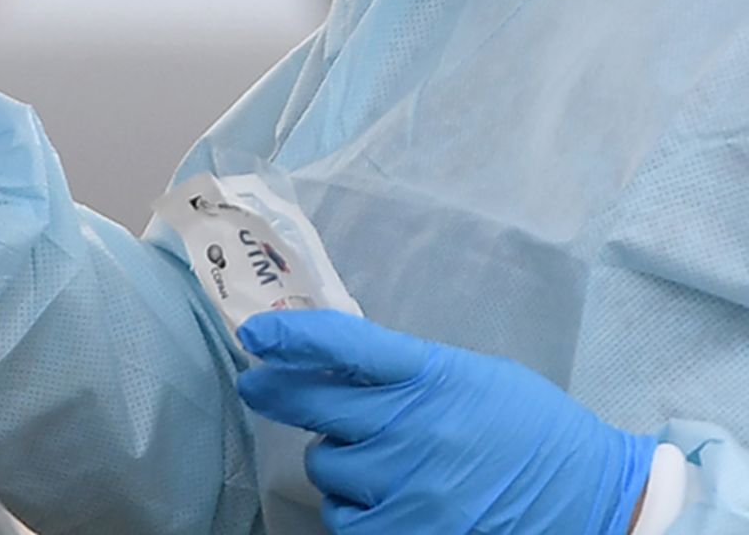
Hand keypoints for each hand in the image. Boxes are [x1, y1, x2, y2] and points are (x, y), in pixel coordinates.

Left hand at [238, 311, 654, 534]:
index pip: (343, 344)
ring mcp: (407, 487)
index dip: (290, 337)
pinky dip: (354, 512)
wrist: (597, 503)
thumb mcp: (473, 378)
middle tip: (258, 385)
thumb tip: (332, 363)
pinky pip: (343, 520)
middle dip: (276, 391)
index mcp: (433, 375)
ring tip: (380, 462)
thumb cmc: (530, 432)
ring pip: (324, 467)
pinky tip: (383, 503)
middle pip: (311, 404)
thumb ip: (407, 371)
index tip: (254, 334)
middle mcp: (413, 427)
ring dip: (338, 463)